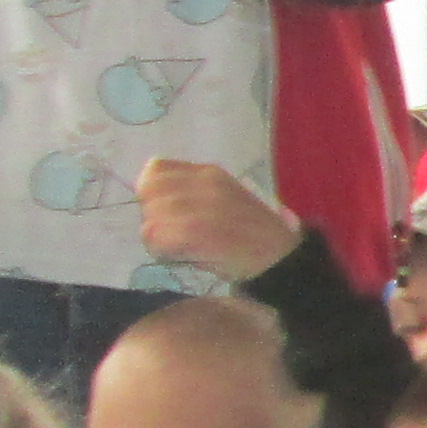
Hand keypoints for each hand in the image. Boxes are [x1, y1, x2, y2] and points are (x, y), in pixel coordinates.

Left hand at [135, 158, 303, 287]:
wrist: (278, 257)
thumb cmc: (250, 232)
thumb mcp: (223, 197)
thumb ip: (191, 192)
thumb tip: (150, 197)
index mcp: (209, 173)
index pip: (155, 169)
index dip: (151, 191)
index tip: (163, 209)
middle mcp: (202, 184)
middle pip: (148, 195)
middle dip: (152, 217)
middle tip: (171, 235)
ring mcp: (200, 208)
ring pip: (149, 220)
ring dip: (156, 239)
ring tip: (178, 248)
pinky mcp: (197, 233)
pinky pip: (157, 239)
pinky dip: (163, 251)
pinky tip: (180, 256)